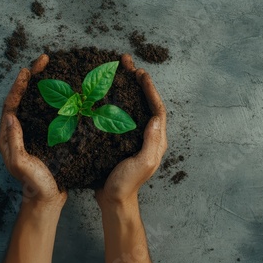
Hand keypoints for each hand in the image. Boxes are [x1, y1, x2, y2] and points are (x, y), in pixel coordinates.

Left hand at [0, 54, 65, 205]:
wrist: (47, 198)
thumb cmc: (34, 184)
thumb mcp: (21, 164)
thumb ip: (14, 142)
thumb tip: (11, 116)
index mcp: (8, 136)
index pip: (11, 104)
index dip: (18, 86)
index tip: (27, 70)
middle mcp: (18, 130)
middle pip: (23, 97)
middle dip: (32, 77)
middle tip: (44, 59)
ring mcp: (32, 131)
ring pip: (36, 102)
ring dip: (43, 84)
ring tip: (54, 68)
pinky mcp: (45, 135)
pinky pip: (47, 111)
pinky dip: (55, 98)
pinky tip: (65, 90)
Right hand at [96, 54, 166, 206]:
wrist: (113, 199)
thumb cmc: (127, 183)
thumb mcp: (143, 163)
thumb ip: (151, 142)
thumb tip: (156, 117)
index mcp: (156, 139)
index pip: (157, 108)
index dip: (150, 90)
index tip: (140, 74)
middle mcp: (147, 135)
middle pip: (145, 102)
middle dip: (138, 82)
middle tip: (127, 63)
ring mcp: (133, 136)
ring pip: (132, 105)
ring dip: (127, 88)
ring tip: (117, 71)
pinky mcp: (120, 139)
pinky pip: (120, 114)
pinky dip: (115, 101)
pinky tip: (105, 94)